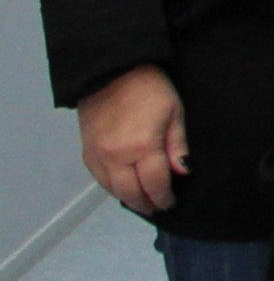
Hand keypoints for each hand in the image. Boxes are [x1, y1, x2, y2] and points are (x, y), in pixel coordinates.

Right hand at [78, 67, 188, 214]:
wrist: (113, 72)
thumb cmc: (150, 89)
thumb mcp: (175, 114)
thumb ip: (177, 147)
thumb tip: (182, 173)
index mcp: (142, 147)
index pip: (154, 184)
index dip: (164, 197)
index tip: (170, 203)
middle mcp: (116, 156)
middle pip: (131, 192)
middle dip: (146, 203)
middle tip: (157, 208)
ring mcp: (97, 155)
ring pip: (111, 189)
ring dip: (128, 198)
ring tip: (142, 201)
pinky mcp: (86, 150)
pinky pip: (98, 178)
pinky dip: (111, 187)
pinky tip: (122, 187)